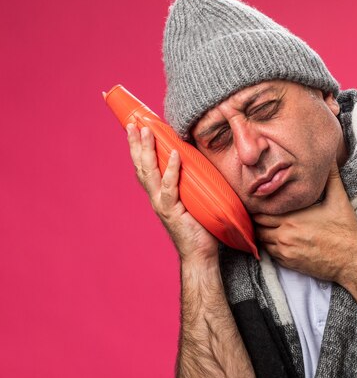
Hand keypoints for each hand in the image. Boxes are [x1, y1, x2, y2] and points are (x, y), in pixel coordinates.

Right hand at [126, 123, 218, 262]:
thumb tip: (197, 161)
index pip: (145, 166)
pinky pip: (171, 187)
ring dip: (147, 150)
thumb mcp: (192, 199)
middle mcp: (156, 197)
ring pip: (150, 173)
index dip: (138, 148)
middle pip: (141, 166)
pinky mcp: (172, 211)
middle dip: (136, 143)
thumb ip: (189, 183)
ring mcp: (162, 204)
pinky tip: (175, 154)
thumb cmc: (199, 227)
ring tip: (146, 130)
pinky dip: (172, 170)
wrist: (200, 254)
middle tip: (134, 122)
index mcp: (159, 194)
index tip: (135, 127)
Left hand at [253, 161, 356, 281]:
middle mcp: (284, 235)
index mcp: (292, 217)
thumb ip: (331, 177)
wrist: (352, 260)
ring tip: (268, 225)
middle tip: (262, 212)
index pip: (260, 211)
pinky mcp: (289, 263)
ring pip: (261, 240)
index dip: (258, 206)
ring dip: (263, 232)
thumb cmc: (345, 230)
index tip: (261, 200)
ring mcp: (285, 251)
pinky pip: (269, 253)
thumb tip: (330, 159)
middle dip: (258, 219)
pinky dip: (270, 246)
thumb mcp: (339, 200)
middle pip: (257, 225)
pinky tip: (277, 239)